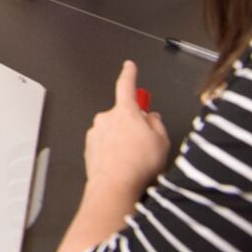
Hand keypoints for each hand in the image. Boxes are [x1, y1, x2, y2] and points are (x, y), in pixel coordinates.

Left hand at [83, 60, 169, 197]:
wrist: (115, 185)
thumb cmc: (138, 164)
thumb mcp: (162, 141)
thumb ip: (157, 123)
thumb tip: (152, 117)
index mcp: (125, 112)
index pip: (127, 86)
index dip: (129, 74)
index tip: (129, 66)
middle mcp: (106, 118)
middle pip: (123, 114)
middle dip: (133, 124)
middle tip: (145, 142)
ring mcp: (96, 132)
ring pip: (114, 131)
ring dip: (123, 140)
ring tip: (134, 158)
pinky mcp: (89, 147)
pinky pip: (105, 144)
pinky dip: (114, 151)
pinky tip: (123, 164)